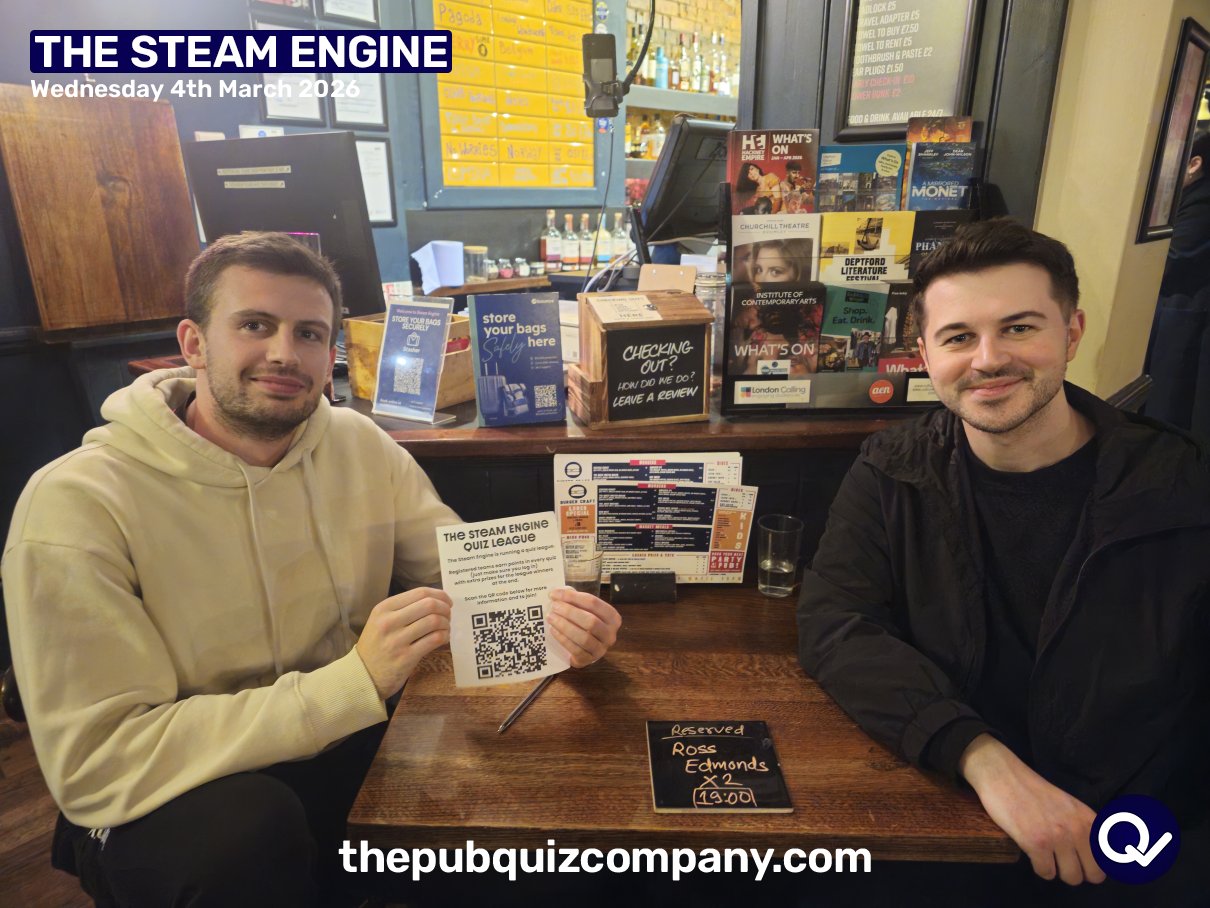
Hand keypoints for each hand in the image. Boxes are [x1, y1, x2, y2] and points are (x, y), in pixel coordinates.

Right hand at [355, 587, 451, 699]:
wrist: (363, 675)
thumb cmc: (376, 646)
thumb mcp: (380, 621)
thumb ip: (403, 609)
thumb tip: (435, 600)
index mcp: (384, 608)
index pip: (419, 593)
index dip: (439, 595)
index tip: (447, 601)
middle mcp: (389, 622)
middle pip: (429, 605)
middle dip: (445, 608)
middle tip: (448, 615)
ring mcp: (397, 640)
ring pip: (434, 621)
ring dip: (446, 623)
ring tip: (445, 628)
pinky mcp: (406, 657)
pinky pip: (434, 640)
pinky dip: (444, 636)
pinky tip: (443, 638)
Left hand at [547, 588, 620, 667]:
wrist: (586, 647)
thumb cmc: (584, 622)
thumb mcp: (583, 609)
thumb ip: (574, 599)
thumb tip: (557, 593)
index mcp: (612, 617)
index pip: (593, 603)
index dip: (572, 596)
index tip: (555, 593)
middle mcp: (610, 634)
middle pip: (590, 621)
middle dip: (569, 612)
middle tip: (553, 606)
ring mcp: (601, 649)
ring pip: (584, 637)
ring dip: (565, 626)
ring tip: (551, 618)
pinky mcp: (588, 660)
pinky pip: (576, 650)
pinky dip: (563, 639)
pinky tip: (553, 630)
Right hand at [960, 734, 1105, 885]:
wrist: (1003, 775)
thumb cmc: (1033, 790)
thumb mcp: (1069, 806)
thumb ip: (1084, 827)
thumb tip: (1099, 857)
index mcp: (1089, 819)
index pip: (1108, 859)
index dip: (1095, 864)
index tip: (1081, 859)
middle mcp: (1078, 829)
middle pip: (1093, 875)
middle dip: (1079, 871)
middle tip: (1063, 861)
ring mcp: (1057, 837)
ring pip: (1071, 877)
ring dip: (1058, 870)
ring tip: (1046, 856)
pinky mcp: (1035, 843)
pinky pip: (1046, 873)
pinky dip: (1039, 868)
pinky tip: (1033, 854)